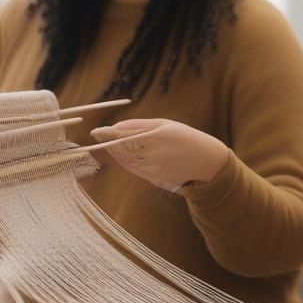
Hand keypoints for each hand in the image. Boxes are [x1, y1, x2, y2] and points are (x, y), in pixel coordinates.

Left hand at [91, 118, 228, 192]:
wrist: (207, 162)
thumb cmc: (186, 138)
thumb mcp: (167, 125)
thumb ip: (141, 125)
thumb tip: (116, 127)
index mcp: (158, 134)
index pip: (125, 133)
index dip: (108, 133)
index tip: (95, 131)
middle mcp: (155, 151)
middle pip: (122, 148)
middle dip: (107, 142)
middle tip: (97, 136)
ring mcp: (154, 166)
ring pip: (125, 160)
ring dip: (114, 153)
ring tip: (109, 145)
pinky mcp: (155, 177)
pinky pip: (133, 169)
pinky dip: (124, 162)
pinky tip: (121, 156)